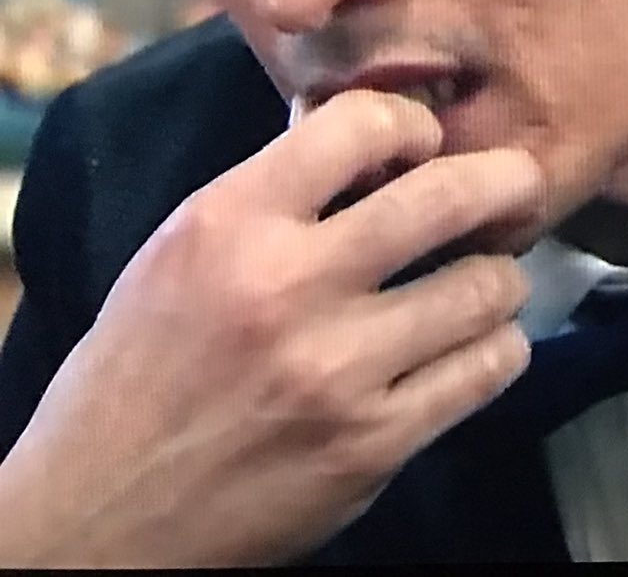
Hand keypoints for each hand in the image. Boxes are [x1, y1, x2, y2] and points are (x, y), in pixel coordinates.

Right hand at [0, 90, 546, 565]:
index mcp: (228, 225)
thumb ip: (275, 190)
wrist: (100, 515)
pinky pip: (489, 367)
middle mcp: (286, 288)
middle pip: (450, 197)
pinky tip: (470, 347)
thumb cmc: (142, 372)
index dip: (414, 124)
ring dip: (499, 279)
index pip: (359, 123)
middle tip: (516, 189)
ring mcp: (338, 370)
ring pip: (490, 286)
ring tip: (479, 284)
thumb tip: (368, 128)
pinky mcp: (375, 443)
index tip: (426, 145)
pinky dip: (494, 349)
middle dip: (507, 182)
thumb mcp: (182, 254)